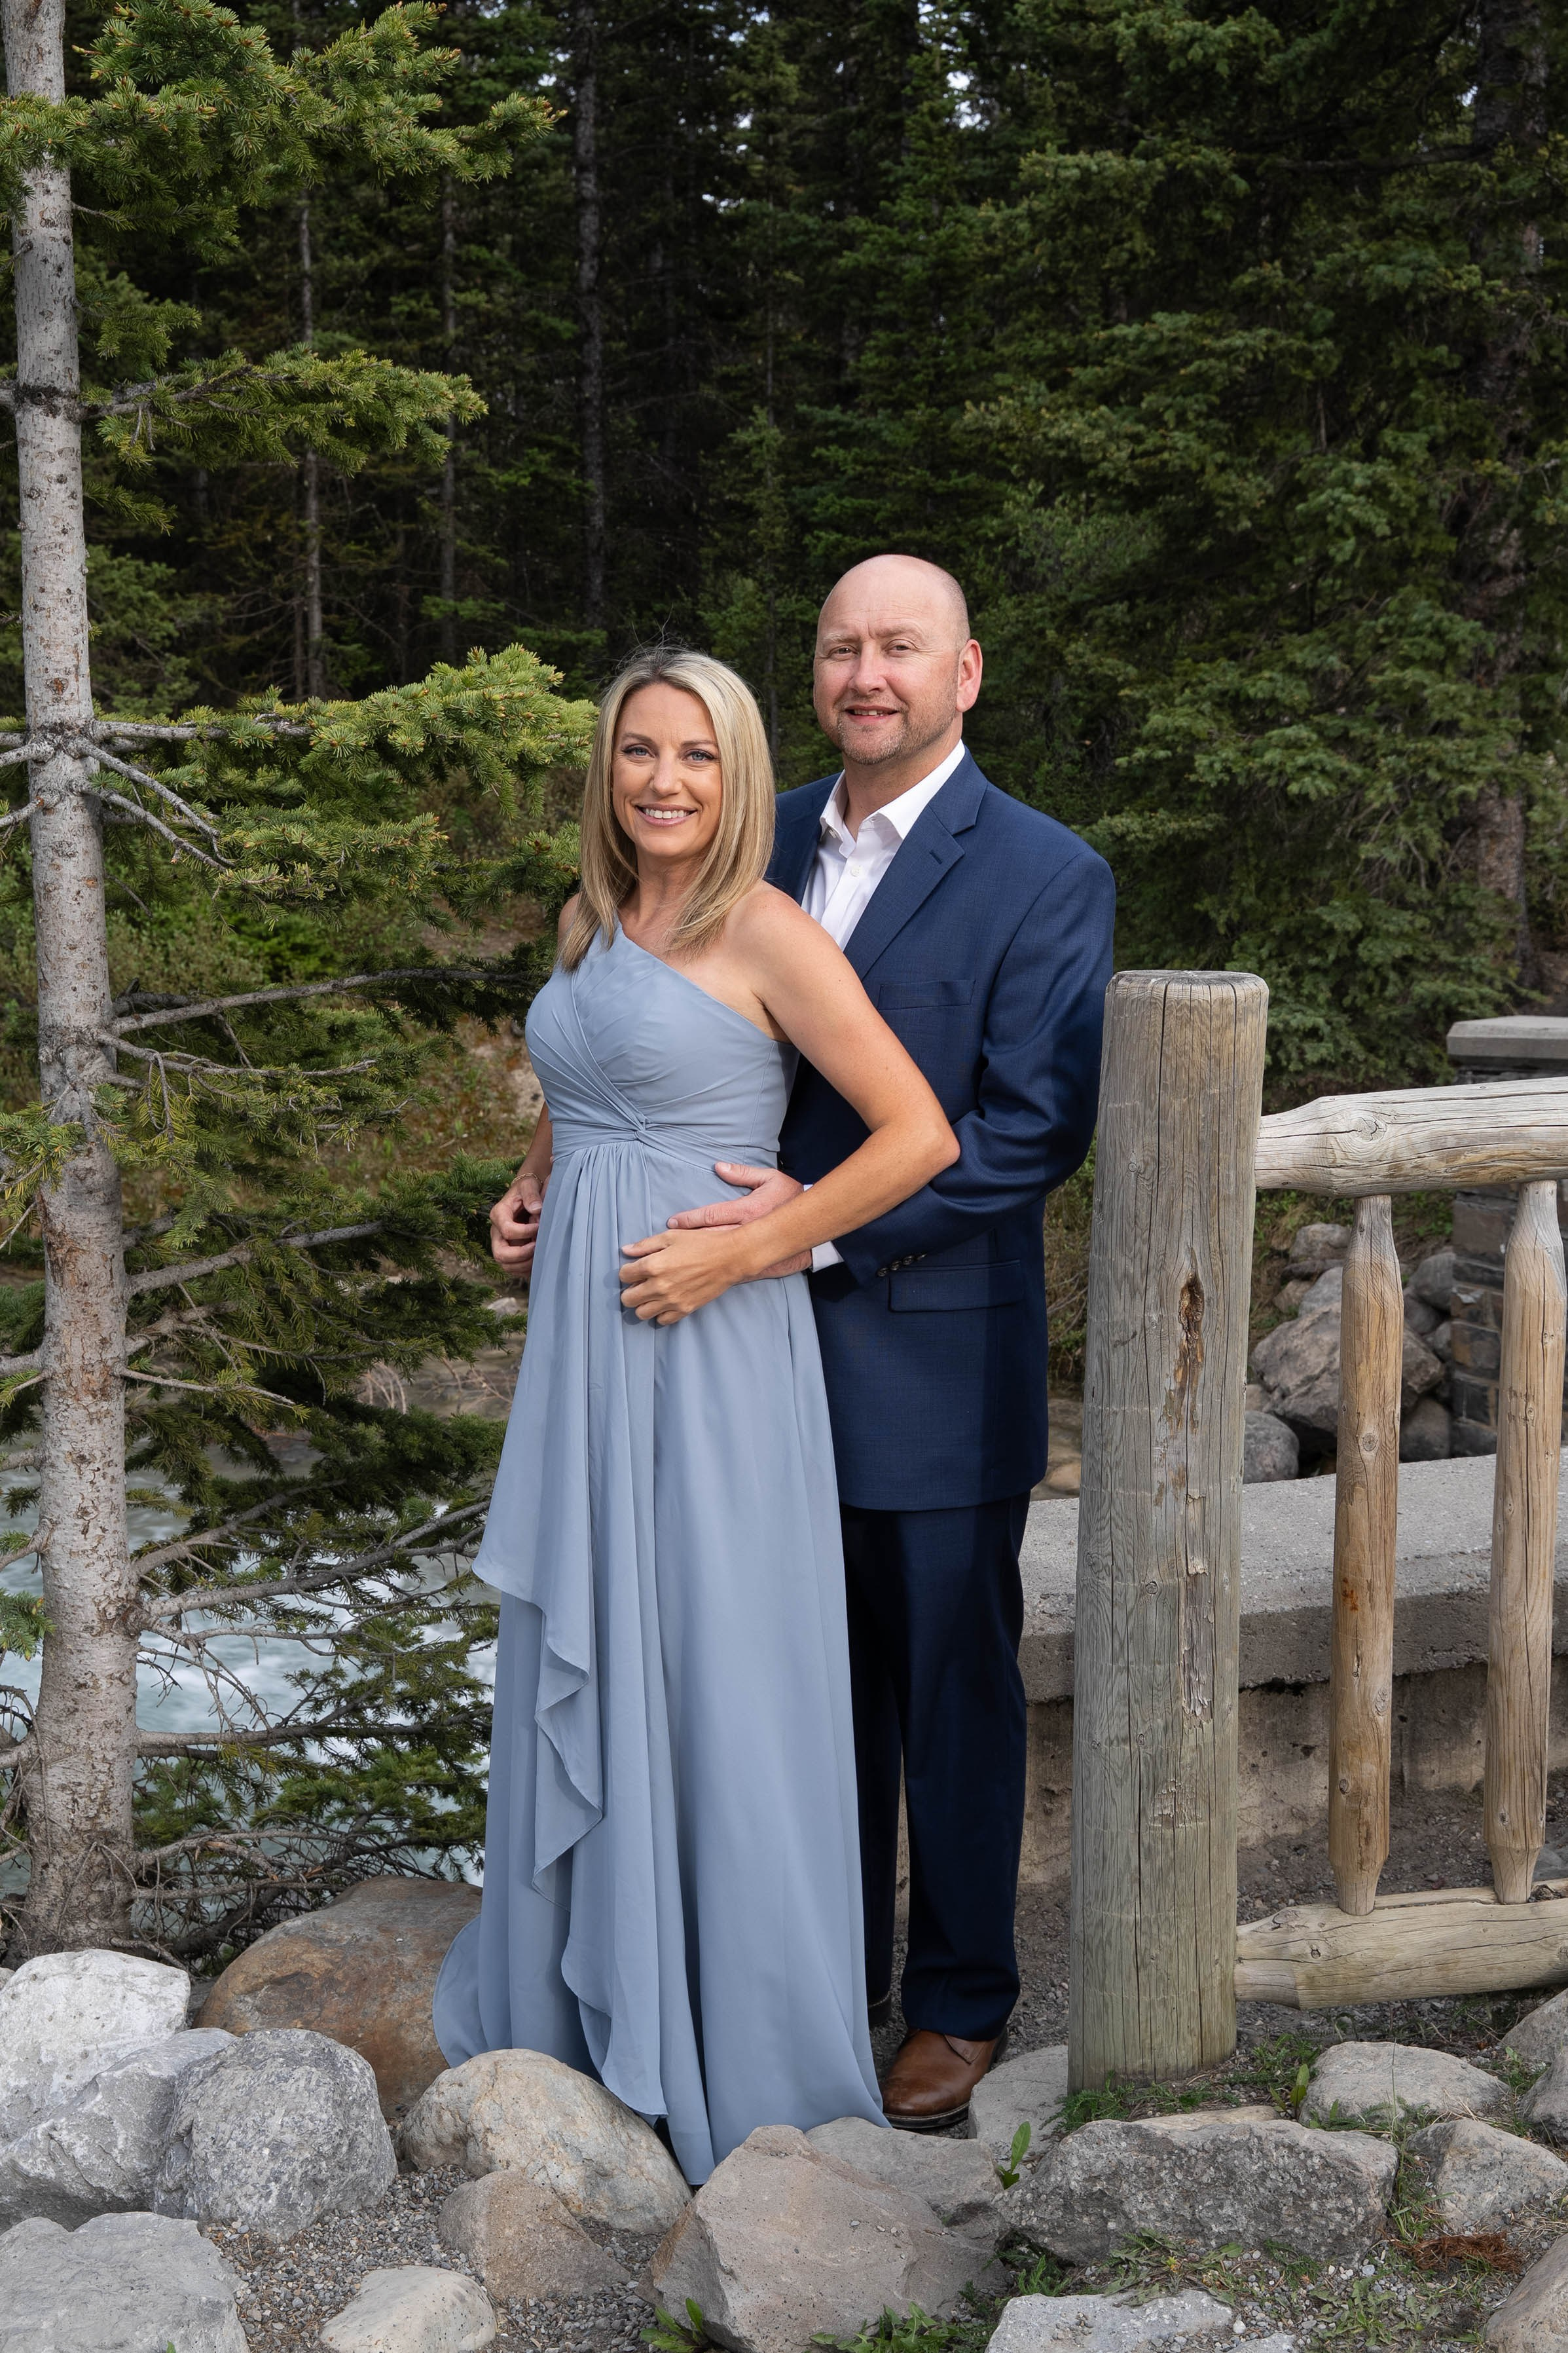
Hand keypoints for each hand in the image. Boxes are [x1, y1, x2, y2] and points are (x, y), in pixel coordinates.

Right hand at [490, 1170, 545, 1274]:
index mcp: (499, 1214)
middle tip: (538, 1247)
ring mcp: (502, 1243)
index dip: (526, 1232)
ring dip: (525, 1264)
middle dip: (522, 1255)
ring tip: (541, 1254)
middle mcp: (497, 1232)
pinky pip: (514, 1268)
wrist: (526, 1193)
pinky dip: (526, 1268)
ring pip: (507, 1265)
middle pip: (500, 1254)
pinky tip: (539, 1259)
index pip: (507, 1231)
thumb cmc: (527, 1188)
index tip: (540, 1226)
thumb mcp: (529, 1185)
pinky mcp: (509, 1251)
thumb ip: (531, 1195)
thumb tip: (537, 1210)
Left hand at [618, 1229, 750, 1323]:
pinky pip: (662, 1321)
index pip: (624, 1275)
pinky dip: (659, 1313)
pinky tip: (665, 1302)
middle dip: (630, 1290)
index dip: (627, 1270)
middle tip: (639, 1283)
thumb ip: (645, 1245)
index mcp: (653, 1265)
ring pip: (641, 1313)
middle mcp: (660, 1286)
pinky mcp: (685, 1310)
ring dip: (642, 1304)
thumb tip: (626, 1250)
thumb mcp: (671, 1237)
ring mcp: (672, 1301)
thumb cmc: (702, 1243)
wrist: (730, 1258)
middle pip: (628, 1299)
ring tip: (651, 1294)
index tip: (635, 1268)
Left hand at [666, 1161, 810, 1278]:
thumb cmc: (791, 1198)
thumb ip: (743, 1174)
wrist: (814, 1226)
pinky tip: (698, 1279)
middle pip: (709, 1239)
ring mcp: (752, 1251)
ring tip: (674, 1265)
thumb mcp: (771, 1179)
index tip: (673, 1223)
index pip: (712, 1215)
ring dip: (696, 1260)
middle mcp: (747, 1232)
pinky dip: (714, 1275)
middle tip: (664, 1246)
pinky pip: (732, 1272)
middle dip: (685, 1242)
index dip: (690, 1219)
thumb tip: (719, 1167)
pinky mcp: (757, 1265)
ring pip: (718, 1258)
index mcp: (747, 1210)